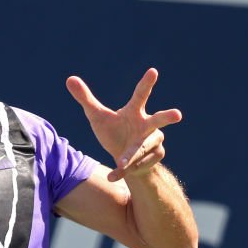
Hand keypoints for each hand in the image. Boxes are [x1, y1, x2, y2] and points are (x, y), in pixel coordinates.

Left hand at [66, 68, 181, 181]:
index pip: (141, 94)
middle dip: (167, 117)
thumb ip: (85, 98)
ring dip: (133, 155)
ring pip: (144, 148)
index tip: (153, 71)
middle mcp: (148, 125)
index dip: (146, 83)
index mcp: (135, 111)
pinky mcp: (153, 158)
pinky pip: (139, 165)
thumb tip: (69, 79)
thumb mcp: (97, 116)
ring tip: (122, 161)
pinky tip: (113, 176)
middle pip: (159, 119)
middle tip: (177, 114)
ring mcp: (153, 142)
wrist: (123, 159)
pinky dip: (124, 171)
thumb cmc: (113, 131)